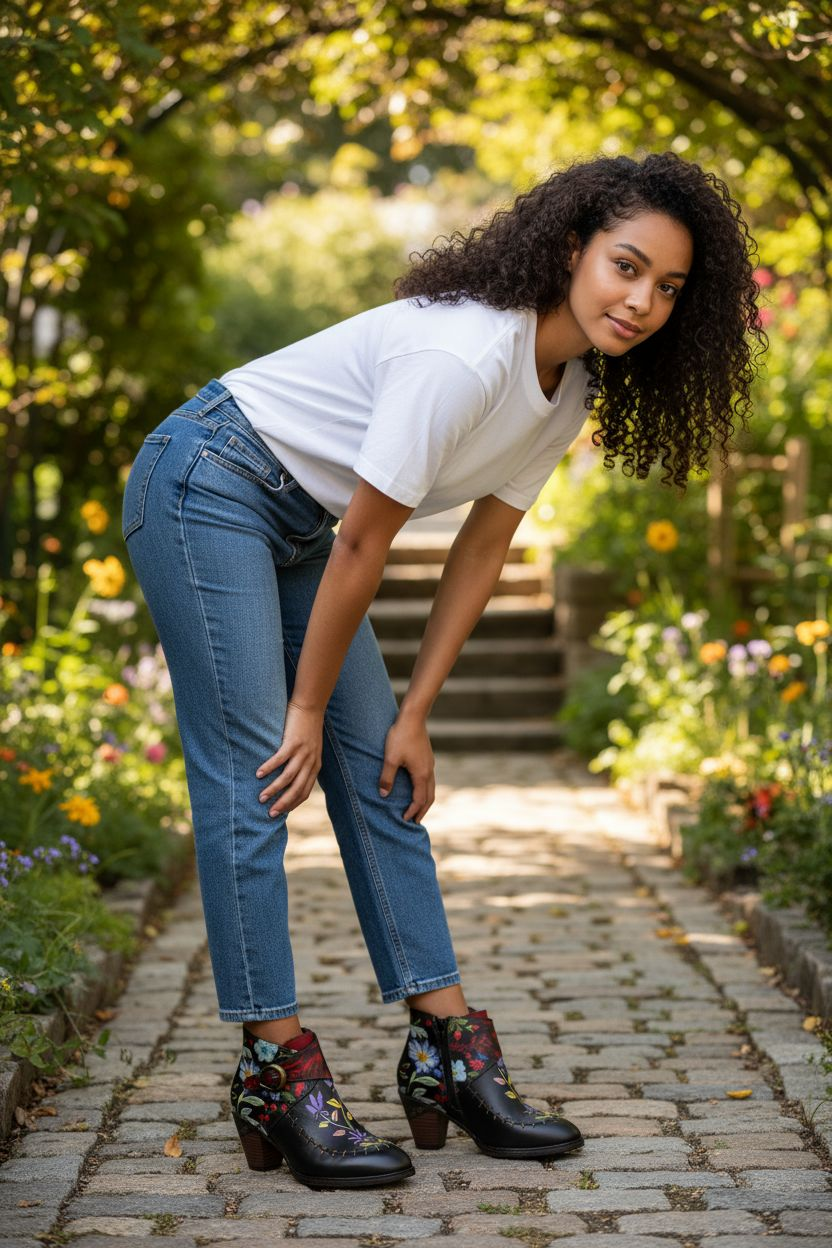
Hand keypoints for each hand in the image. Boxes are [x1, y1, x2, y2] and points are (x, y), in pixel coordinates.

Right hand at [256, 701, 323, 816]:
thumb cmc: (306, 727)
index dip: (292, 804)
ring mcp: (303, 752)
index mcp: (315, 766)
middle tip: (270, 813)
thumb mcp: (310, 748)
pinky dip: (269, 768)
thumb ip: (303, 762)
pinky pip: (280, 759)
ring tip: (261, 797)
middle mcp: (311, 761)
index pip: (304, 792)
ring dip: (274, 789)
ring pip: (288, 777)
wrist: (310, 705)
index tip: (280, 812)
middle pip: (297, 789)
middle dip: (283, 803)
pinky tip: (259, 774)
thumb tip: (289, 777)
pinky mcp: (293, 741)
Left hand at [379, 711, 434, 822]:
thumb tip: (383, 795)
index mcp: (421, 774)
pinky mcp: (427, 758)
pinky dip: (424, 790)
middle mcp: (429, 771)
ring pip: (431, 788)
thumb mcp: (390, 758)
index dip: (412, 811)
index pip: (419, 799)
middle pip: (429, 797)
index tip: (405, 820)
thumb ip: (387, 778)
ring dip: (424, 801)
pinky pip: (429, 780)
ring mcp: (429, 764)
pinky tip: (416, 788)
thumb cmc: (401, 736)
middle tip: (415, 822)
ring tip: (417, 809)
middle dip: (422, 810)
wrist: (413, 717)